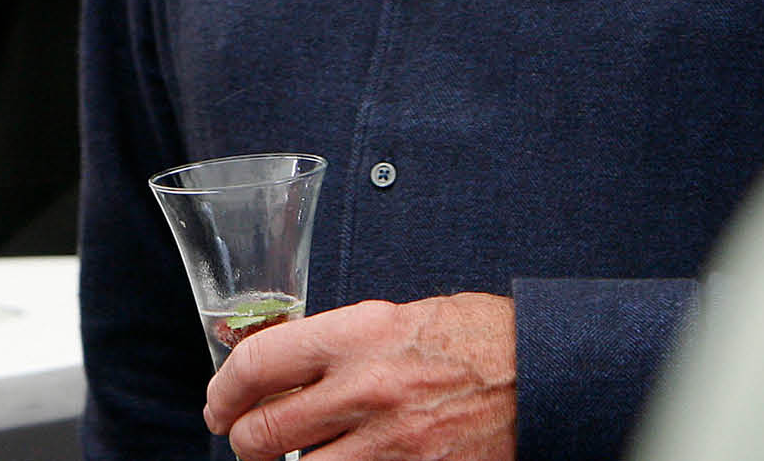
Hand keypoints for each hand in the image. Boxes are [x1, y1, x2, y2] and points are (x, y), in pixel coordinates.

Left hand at [204, 291, 515, 460]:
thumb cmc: (471, 337)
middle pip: (265, 432)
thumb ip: (334, 345)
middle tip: (244, 438)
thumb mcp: (391, 317)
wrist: (544, 373)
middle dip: (243, 440)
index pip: (257, 364)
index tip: (218, 404)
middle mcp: (366, 389)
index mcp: (356, 334)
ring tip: (292, 456)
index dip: (223, 392)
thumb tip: (277, 370)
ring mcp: (392, 442)